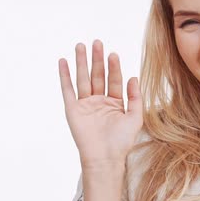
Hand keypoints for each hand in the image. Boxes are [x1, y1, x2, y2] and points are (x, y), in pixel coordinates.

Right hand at [58, 39, 142, 167]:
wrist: (105, 158)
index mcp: (115, 103)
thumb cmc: (121, 142)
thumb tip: (132, 77)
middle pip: (97, 75)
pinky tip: (64, 62)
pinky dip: (65, 76)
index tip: (113, 54)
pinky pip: (67, 89)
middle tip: (97, 42)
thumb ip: (135, 97)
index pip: (114, 80)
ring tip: (80, 45)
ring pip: (83, 78)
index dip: (114, 67)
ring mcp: (85, 105)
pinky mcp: (72, 110)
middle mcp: (99, 102)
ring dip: (82, 62)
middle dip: (97, 59)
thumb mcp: (135, 118)